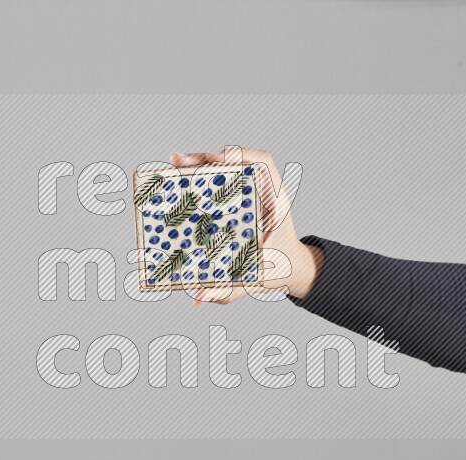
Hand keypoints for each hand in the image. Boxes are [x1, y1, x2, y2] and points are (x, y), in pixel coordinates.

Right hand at [169, 148, 324, 304]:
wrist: (291, 268)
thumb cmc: (276, 271)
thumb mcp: (254, 281)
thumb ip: (229, 290)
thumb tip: (198, 298)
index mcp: (274, 204)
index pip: (263, 165)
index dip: (241, 155)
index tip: (218, 159)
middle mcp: (262, 193)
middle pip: (235, 163)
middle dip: (205, 158)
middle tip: (178, 161)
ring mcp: (249, 195)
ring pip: (224, 170)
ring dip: (198, 164)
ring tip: (174, 163)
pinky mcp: (237, 202)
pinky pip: (218, 184)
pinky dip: (199, 178)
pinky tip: (180, 179)